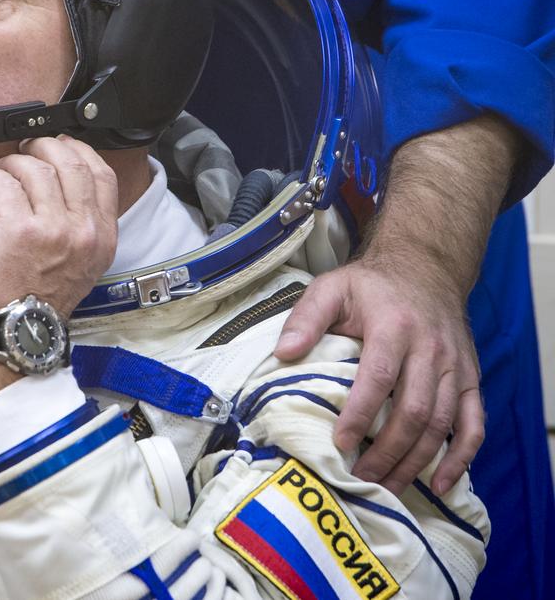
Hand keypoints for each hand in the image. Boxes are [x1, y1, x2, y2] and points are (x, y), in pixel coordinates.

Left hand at [0, 135, 118, 319]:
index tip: (61, 145)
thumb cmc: (41, 298)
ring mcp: (52, 229)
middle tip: (27, 148)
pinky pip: (6, 183)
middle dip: (44, 146)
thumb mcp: (84, 263)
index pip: (103, 174)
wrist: (17, 329)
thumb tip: (66, 180)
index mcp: (104, 236)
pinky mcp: (18, 229)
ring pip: (36, 168)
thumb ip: (84, 223)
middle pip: (71, 162)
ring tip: (2, 169)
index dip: (79, 150)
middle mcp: (83, 230)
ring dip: (14, 161)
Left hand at [275, 254, 482, 495]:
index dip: (361, 413)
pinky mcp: (471, 379)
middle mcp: (431, 349)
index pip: (379, 377)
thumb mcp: (331, 288)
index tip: (340, 443)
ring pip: (442, 424)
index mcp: (394, 327)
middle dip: (387, 450)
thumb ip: (306, 318)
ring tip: (388, 488)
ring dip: (416, 461)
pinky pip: (473, 424)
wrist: (426, 268)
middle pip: (414, 410)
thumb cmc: (370, 285)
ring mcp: (456, 367)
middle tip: (360, 478)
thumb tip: (283, 353)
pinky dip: (460, 458)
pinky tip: (441, 484)